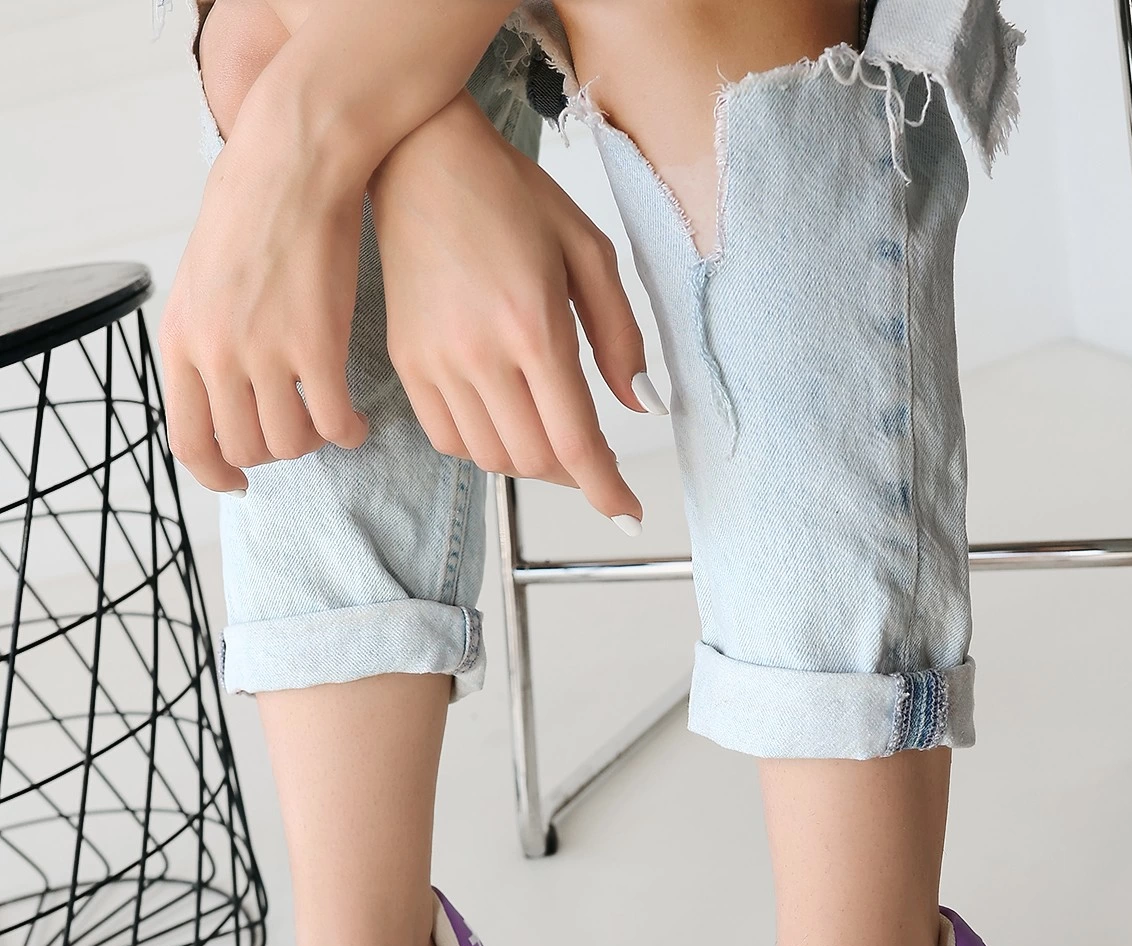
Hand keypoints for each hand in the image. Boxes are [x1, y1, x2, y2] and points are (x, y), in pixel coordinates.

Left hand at [160, 77, 369, 492]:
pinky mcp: (318, 345)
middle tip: (300, 431)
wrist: (293, 160)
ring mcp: (266, 352)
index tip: (239, 482)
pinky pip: (335, 421)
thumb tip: (222, 395)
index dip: (215, 476)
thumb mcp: (202, 280)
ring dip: (314, 442)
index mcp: (183, 340)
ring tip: (329, 422)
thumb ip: (205, 339)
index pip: (189, 442)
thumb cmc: (253, 209)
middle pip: (246, 448)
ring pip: (292, 443)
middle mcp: (217, 353)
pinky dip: (349, 432)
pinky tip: (357, 421)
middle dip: (276, 452)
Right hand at [371, 92, 665, 527]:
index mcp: (534, 326)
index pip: (575, 442)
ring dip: (530, 464)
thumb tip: (642, 407)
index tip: (627, 513)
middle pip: (535, 461)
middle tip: (592, 459)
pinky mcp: (407, 366)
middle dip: (574, 475)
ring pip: (492, 460)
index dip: (606, 491)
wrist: (422, 164)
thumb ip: (621, 335)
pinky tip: (505, 419)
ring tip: (548, 432)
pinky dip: (485, 449)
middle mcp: (480, 355)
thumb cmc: (510, 198)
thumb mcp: (589, 251)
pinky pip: (451, 442)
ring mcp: (436, 364)